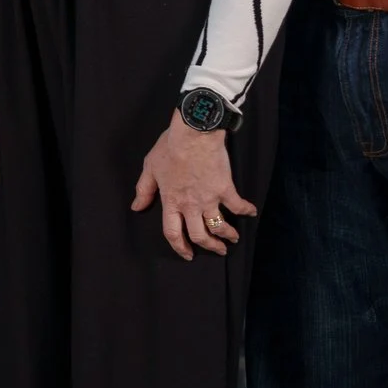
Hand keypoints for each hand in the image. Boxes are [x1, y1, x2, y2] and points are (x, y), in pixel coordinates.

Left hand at [130, 116, 253, 260]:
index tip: (187, 254)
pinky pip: (237, 205)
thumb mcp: (150, 168)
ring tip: (233, 238)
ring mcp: (209, 198)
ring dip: (227, 235)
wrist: (193, 133)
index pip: (172, 232)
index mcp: (171, 201)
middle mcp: (191, 205)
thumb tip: (137, 207)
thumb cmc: (170, 148)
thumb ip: (144, 190)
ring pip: (219, 226)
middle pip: (200, 235)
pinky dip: (246, 210)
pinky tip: (251, 212)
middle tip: (217, 250)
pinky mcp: (225, 188)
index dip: (179, 247)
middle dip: (209, 246)